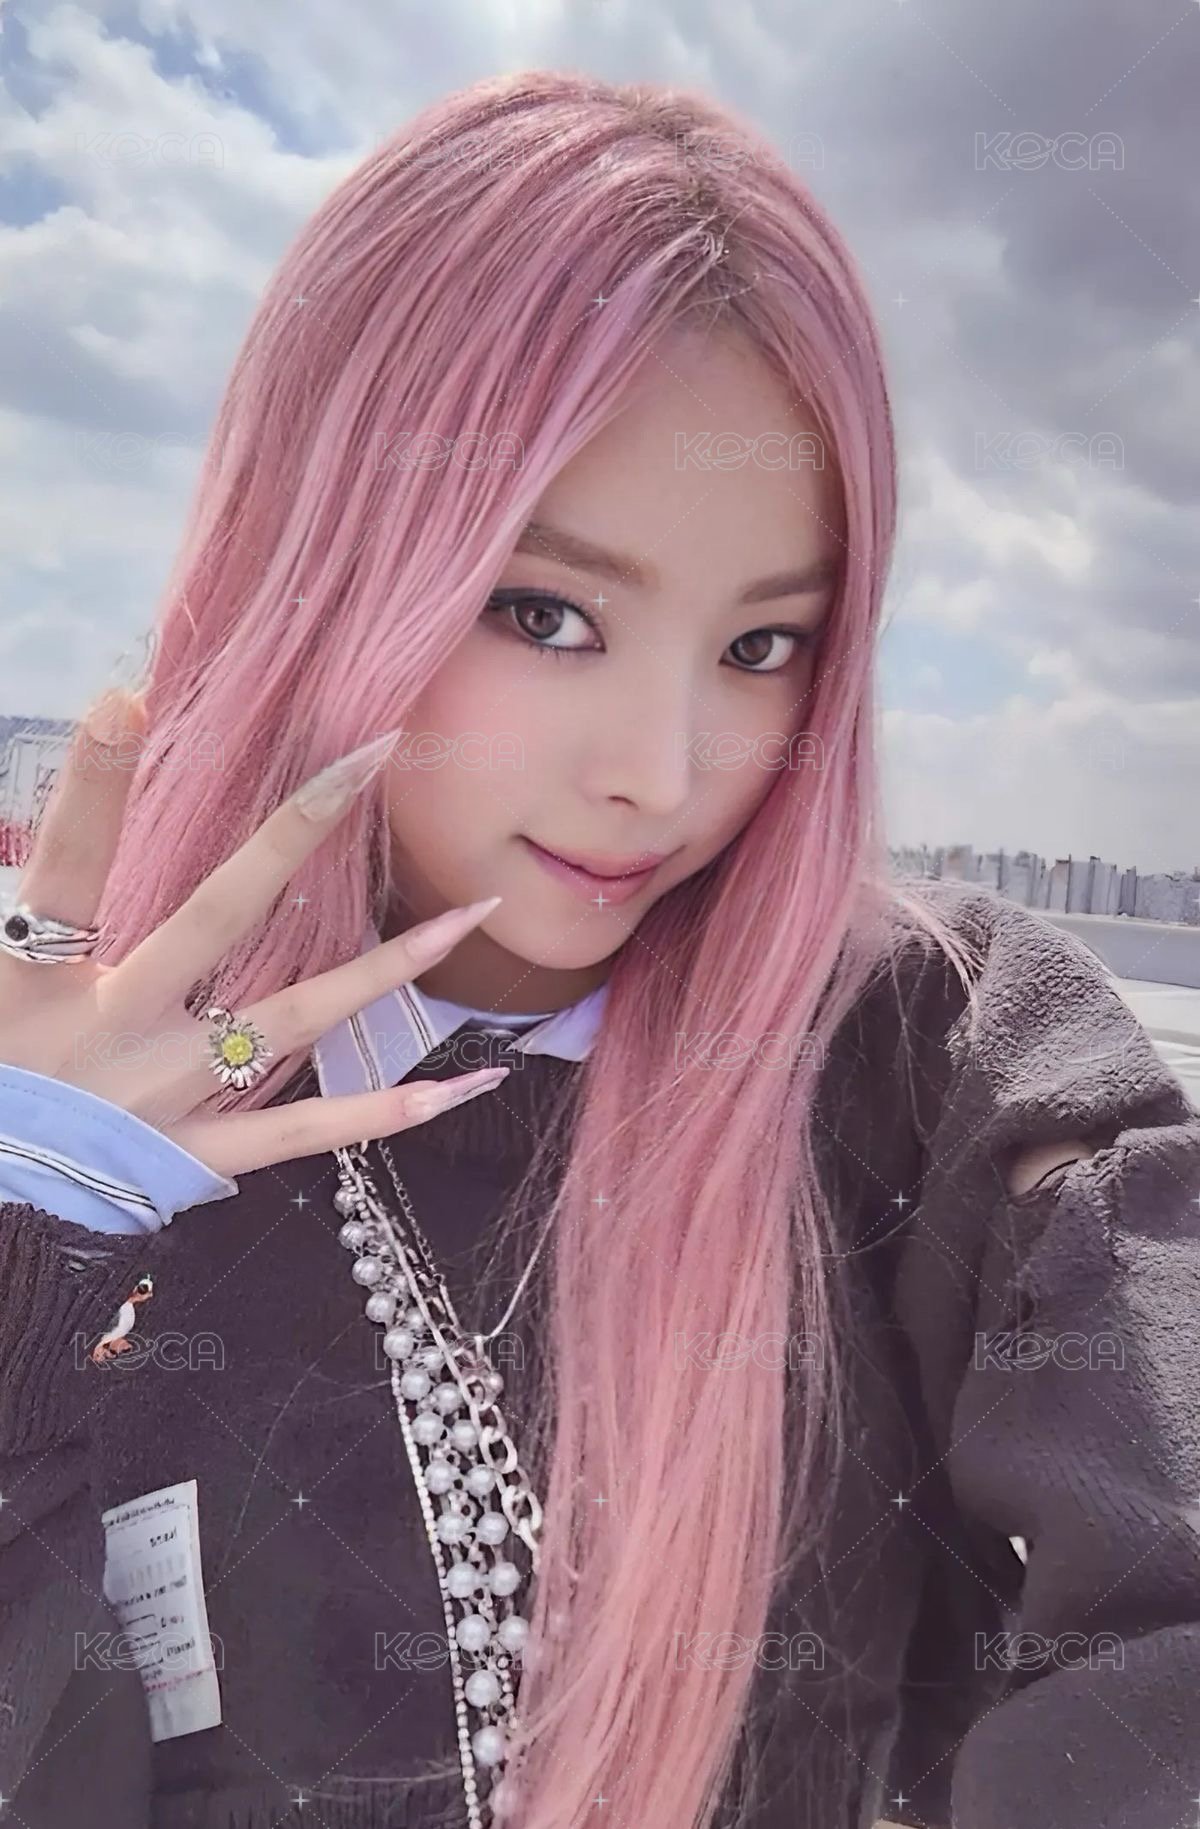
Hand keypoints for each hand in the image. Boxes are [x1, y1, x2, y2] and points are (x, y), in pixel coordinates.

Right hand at [0, 689, 507, 1180]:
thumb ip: (32, 915)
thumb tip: (77, 796)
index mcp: (38, 985)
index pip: (65, 871)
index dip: (92, 790)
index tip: (126, 701)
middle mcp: (116, 1030)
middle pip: (214, 920)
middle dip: (289, 837)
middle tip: (364, 762)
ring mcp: (170, 1096)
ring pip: (293, 1020)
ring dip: (385, 969)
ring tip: (470, 917)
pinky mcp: (203, 1155)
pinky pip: (306, 1131)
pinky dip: (384, 1110)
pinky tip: (460, 1086)